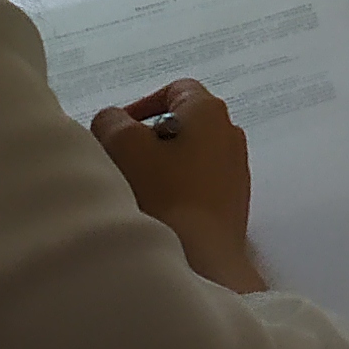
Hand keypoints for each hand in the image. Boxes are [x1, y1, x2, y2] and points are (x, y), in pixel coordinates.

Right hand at [92, 79, 262, 292]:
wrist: (201, 258)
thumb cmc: (163, 194)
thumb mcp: (123, 146)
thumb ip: (112, 122)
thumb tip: (113, 120)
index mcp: (211, 111)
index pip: (175, 90)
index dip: (141, 105)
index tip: (118, 131)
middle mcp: (231, 134)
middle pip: (181, 125)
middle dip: (147, 140)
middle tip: (120, 162)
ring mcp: (236, 171)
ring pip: (189, 158)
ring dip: (160, 169)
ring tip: (135, 191)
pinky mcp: (233, 205)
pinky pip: (199, 186)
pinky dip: (176, 192)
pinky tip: (157, 213)